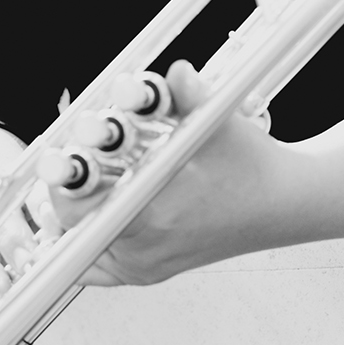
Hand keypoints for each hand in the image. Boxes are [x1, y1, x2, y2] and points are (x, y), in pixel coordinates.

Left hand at [46, 60, 296, 287]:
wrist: (285, 203)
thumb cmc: (252, 167)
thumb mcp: (218, 123)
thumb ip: (190, 95)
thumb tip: (177, 72)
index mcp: (157, 218)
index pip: (78, 211)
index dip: (62, 183)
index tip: (58, 161)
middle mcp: (148, 252)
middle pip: (73, 230)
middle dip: (63, 193)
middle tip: (59, 167)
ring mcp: (149, 267)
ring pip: (81, 255)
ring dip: (69, 220)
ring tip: (67, 189)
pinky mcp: (152, 272)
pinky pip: (99, 270)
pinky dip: (85, 245)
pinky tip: (82, 218)